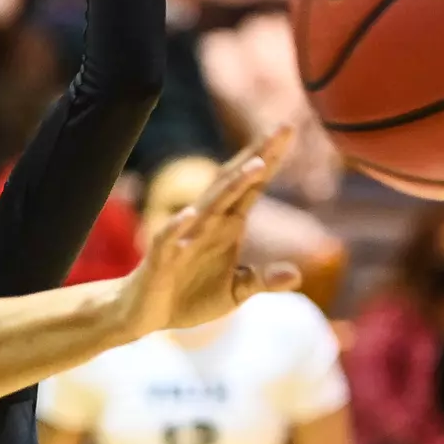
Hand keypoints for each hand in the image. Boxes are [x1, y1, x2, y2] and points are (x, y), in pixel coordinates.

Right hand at [118, 124, 301, 336]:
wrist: (145, 315)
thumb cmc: (190, 296)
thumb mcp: (235, 292)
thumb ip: (263, 280)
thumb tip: (297, 274)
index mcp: (226, 227)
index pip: (252, 188)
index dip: (270, 161)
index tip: (288, 130)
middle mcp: (207, 224)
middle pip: (234, 183)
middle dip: (258, 156)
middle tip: (283, 128)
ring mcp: (183, 238)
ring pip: (208, 205)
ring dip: (231, 185)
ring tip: (255, 164)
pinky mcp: (160, 259)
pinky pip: (167, 240)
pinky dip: (177, 227)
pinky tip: (190, 214)